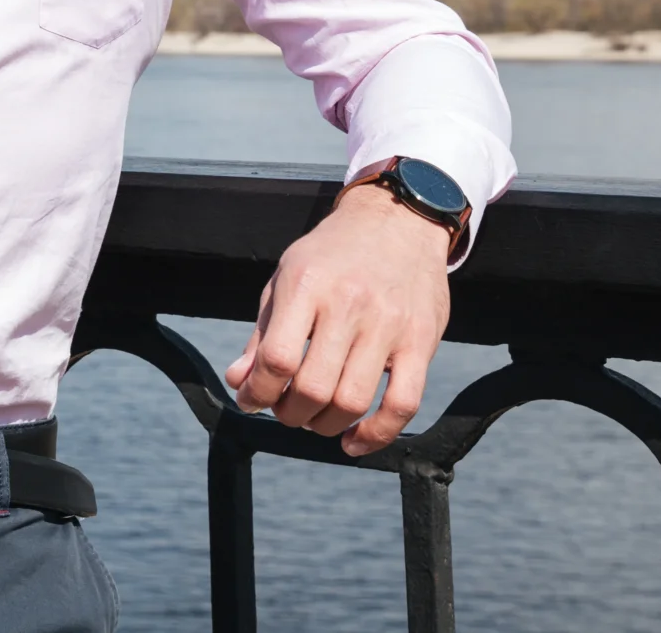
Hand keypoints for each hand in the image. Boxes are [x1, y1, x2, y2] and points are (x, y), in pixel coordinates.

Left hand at [224, 181, 451, 455]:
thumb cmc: (334, 253)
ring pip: (353, 401)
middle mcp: (349, 305)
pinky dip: (377, 434)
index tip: (251, 400)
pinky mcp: (422, 342)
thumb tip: (238, 381)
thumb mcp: (286, 277)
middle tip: (286, 410)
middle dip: (290, 414)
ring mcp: (388, 325)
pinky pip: (403, 404)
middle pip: (313, 388)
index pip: (277, 358)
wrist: (398, 219)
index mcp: (307, 286)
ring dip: (325, 426)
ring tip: (315, 419)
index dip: (257, 392)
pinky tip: (354, 441)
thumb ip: (262, 333)